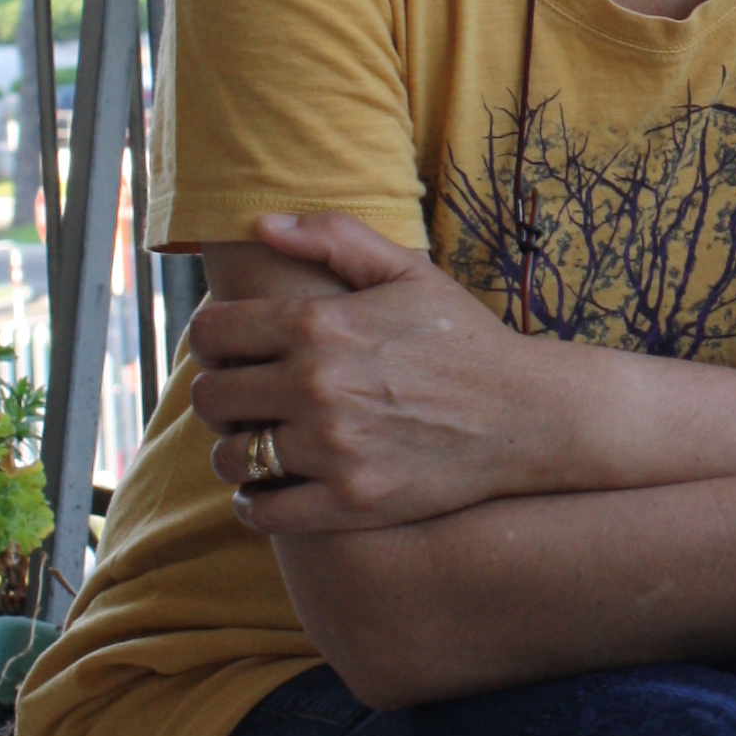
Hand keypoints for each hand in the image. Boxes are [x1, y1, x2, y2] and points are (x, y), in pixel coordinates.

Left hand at [187, 212, 553, 533]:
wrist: (526, 415)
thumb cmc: (464, 339)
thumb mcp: (407, 271)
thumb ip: (332, 237)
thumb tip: (260, 224)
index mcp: (319, 324)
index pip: (210, 333)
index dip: (209, 341)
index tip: (230, 351)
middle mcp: (316, 386)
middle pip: (210, 397)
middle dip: (220, 395)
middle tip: (245, 399)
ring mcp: (332, 449)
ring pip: (230, 457)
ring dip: (234, 450)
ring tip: (259, 444)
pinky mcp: (348, 502)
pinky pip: (262, 511)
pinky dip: (253, 503)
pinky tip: (270, 489)